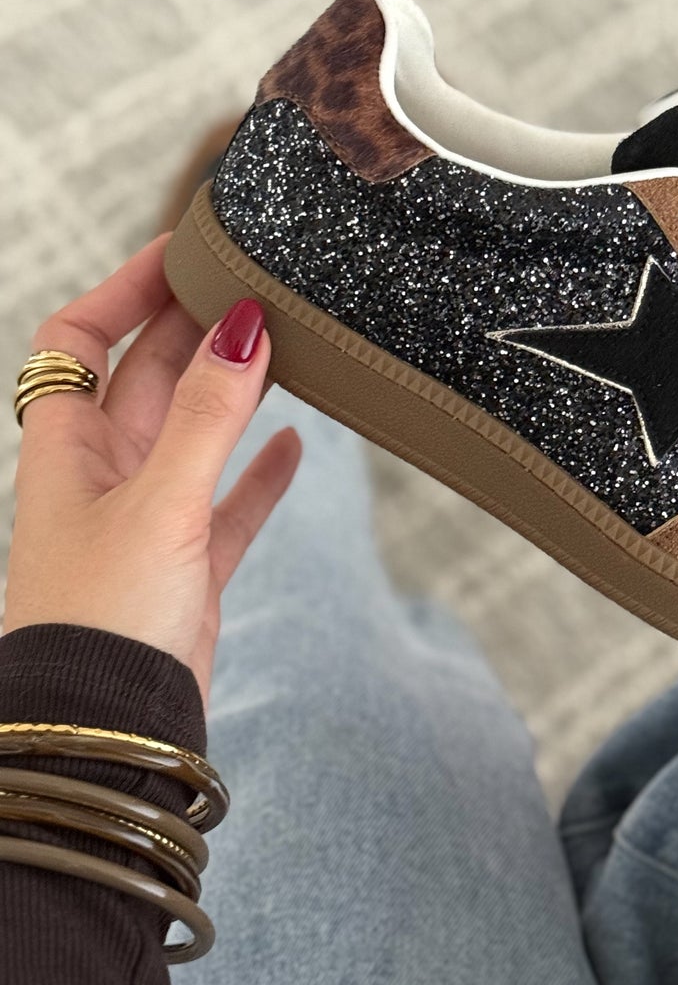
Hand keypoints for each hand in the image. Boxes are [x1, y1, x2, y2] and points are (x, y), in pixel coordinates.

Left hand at [4, 239, 300, 703]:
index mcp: (68, 448)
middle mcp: (103, 475)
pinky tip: (301, 446)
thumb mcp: (160, 501)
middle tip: (256, 284)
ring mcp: (146, 520)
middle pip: (147, 375)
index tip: (182, 251)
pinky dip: (262, 473)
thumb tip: (241, 325)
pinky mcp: (186, 567)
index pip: (78, 338)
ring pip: (195, 432)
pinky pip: (228, 503)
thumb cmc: (102, 618)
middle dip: (194, 327)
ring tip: (285, 344)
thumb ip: (207, 415)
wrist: (104, 733)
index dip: (122, 289)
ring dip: (234, 389)